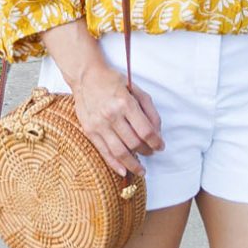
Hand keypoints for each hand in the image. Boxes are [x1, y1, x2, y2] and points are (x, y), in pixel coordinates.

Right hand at [37, 15, 164, 177]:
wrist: (86, 76)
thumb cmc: (112, 81)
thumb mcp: (135, 89)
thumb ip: (149, 109)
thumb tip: (157, 131)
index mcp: (125, 103)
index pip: (145, 130)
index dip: (156, 141)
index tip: (160, 146)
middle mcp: (111, 115)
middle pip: (134, 142)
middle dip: (146, 151)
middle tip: (152, 152)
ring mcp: (99, 124)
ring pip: (119, 151)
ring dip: (133, 163)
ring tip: (141, 170)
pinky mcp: (89, 131)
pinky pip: (104, 152)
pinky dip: (114, 164)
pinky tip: (123, 170)